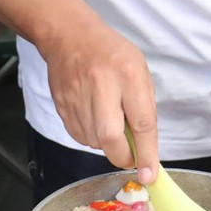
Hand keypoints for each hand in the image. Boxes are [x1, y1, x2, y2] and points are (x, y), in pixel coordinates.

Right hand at [38, 21, 158, 184]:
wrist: (70, 36)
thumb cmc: (112, 54)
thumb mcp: (140, 72)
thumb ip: (144, 108)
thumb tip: (145, 147)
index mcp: (128, 75)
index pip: (141, 123)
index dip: (146, 154)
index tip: (149, 175)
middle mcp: (101, 85)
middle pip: (110, 138)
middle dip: (122, 156)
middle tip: (130, 157)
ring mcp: (77, 95)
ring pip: (93, 141)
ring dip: (107, 144)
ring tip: (111, 123)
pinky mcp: (61, 104)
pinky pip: (79, 136)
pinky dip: (91, 137)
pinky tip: (95, 120)